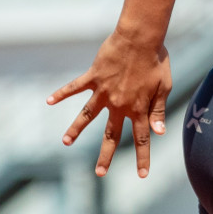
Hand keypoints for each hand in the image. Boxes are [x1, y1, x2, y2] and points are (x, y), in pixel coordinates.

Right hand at [48, 31, 171, 178]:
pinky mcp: (93, 77)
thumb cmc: (157, 61)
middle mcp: (119, 104)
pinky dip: (61, 93)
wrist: (140, 37)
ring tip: (65, 142)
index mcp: (138, 108)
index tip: (142, 176)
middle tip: (99, 173)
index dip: (143, 158)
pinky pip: (74, 87)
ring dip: (75, 129)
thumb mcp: (164, 87)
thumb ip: (159, 111)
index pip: (141, 138)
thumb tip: (159, 133)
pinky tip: (49, 100)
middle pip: (111, 135)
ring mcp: (103, 91)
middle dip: (106, 155)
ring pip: (86, 115)